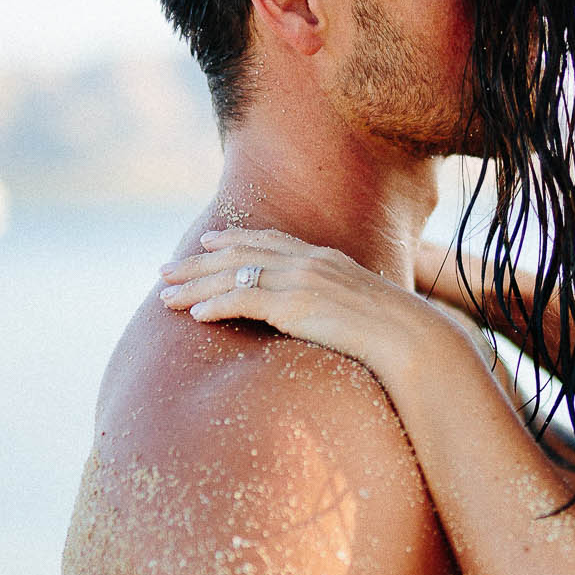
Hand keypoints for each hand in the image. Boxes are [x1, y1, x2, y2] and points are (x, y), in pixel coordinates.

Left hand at [159, 228, 431, 383]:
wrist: (408, 336)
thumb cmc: (394, 331)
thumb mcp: (361, 306)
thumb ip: (336, 302)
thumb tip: (326, 315)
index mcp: (324, 258)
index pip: (270, 240)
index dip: (235, 239)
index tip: (207, 241)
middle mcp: (308, 261)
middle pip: (241, 254)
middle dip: (198, 263)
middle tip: (165, 271)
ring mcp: (301, 280)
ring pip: (234, 276)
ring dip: (196, 286)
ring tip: (165, 297)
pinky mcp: (295, 304)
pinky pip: (245, 300)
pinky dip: (216, 305)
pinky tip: (196, 315)